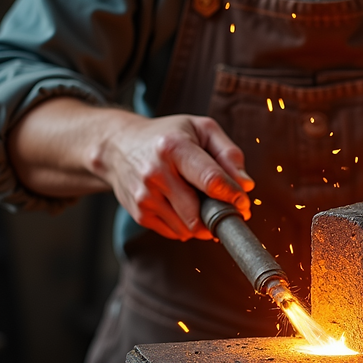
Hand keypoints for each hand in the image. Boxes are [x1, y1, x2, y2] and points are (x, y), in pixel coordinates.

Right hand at [9, 98, 253, 241]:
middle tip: (229, 211)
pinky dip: (187, 226)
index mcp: (174, 147)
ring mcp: (145, 196)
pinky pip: (175, 233)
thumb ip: (229, 154)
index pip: (210, 180)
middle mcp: (156, 173)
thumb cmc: (167, 136)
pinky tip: (183, 206)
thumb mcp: (201, 129)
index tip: (242, 203)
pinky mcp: (139, 214)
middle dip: (220, 216)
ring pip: (189, 228)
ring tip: (204, 204)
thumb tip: (245, 186)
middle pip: (199, 213)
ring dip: (204, 223)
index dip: (232, 196)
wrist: (117, 146)